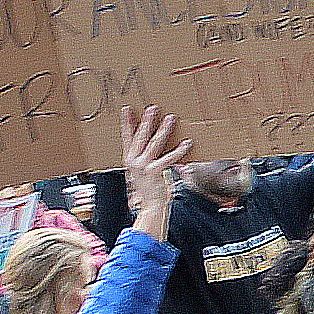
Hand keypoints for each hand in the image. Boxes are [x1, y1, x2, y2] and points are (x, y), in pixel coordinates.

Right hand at [119, 105, 188, 238]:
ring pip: (155, 144)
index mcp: (129, 159)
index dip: (127, 123)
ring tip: (170, 118)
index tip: (127, 109)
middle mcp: (134, 161)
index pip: (127, 137)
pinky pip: (169, 158)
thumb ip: (144, 157)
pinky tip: (187, 142)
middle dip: (146, 121)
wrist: (151, 206)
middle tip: (153, 108)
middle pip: (140, 137)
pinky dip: (179, 150)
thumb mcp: (141, 171)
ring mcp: (143, 166)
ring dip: (163, 130)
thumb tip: (153, 143)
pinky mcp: (155, 172)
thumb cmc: (149, 188)